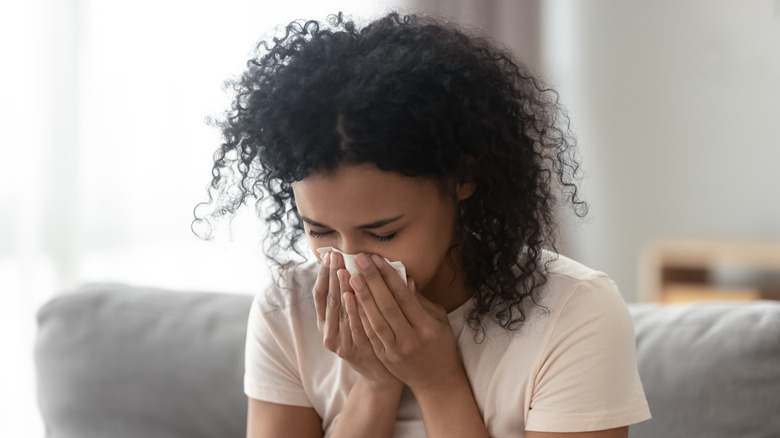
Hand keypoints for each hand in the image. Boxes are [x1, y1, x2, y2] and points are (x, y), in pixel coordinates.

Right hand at [312, 251, 399, 387]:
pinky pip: (351, 327)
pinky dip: (351, 311)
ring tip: (343, 270)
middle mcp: (328, 332)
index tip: (329, 255)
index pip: (320, 293)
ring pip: (338, 312)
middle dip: (332, 276)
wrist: (381, 375)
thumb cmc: (372, 338)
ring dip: (340, 290)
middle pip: (328, 299)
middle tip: (335, 256)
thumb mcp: (360, 316)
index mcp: (327, 322)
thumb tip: (367, 263)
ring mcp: (339, 343)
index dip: (323, 274)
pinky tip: (352, 296)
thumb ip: (359, 294)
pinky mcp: (352, 352)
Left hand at [348, 253, 465, 393]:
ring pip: (375, 320)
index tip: (377, 259)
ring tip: (350, 277)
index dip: (389, 277)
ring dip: (361, 297)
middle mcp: (410, 339)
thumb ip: (420, 301)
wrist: (436, 380)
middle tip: (359, 260)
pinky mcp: (384, 357)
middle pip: (387, 306)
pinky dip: (359, 316)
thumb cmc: (440, 344)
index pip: (404, 297)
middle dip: (371, 281)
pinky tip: (350, 301)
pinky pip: (369, 334)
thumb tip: (404, 278)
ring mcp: (395, 350)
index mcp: (427, 327)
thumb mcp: (438, 319)